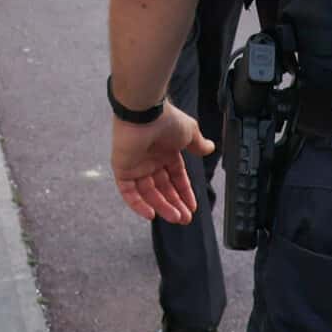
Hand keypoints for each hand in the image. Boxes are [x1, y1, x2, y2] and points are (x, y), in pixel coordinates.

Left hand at [112, 102, 212, 225]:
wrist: (145, 113)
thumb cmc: (167, 120)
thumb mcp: (189, 132)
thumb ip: (197, 144)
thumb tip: (210, 148)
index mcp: (166, 151)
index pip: (176, 177)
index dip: (184, 192)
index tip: (192, 207)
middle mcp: (150, 159)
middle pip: (163, 188)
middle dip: (174, 204)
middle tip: (184, 219)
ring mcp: (136, 165)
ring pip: (148, 192)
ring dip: (161, 206)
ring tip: (175, 218)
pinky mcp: (122, 168)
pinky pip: (128, 192)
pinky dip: (138, 204)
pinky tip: (151, 214)